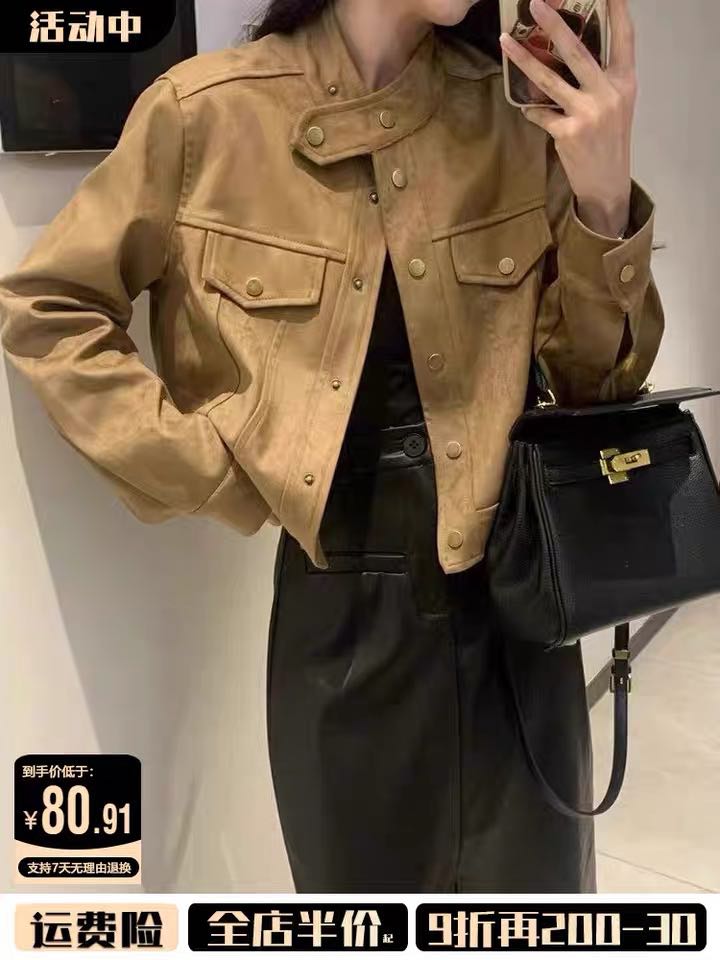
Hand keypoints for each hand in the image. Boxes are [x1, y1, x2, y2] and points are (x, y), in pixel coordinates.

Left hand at [500, 0, 636, 236]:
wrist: (607, 182)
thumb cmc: (610, 140)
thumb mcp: (616, 104)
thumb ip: (601, 78)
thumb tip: (569, 52)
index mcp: (625, 81)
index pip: (624, 36)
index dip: (617, 9)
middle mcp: (609, 93)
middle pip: (577, 51)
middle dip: (554, 24)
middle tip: (536, 2)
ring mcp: (588, 113)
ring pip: (549, 79)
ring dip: (524, 59)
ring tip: (506, 41)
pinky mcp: (568, 132)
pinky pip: (540, 113)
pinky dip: (532, 111)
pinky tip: (531, 111)